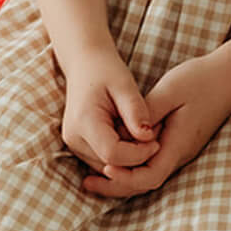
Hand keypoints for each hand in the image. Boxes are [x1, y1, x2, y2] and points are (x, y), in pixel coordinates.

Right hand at [60, 46, 161, 178]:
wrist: (84, 63)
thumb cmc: (106, 69)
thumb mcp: (125, 85)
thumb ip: (136, 111)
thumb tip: (148, 138)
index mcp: (83, 121)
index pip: (112, 154)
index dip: (138, 154)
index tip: (157, 141)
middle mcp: (74, 138)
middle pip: (109, 164)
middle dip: (135, 158)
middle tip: (154, 138)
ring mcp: (73, 144)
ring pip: (107, 167)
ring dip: (128, 159)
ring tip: (143, 135)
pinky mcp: (78, 146)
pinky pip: (103, 161)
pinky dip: (120, 156)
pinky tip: (132, 138)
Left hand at [79, 49, 230, 199]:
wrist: (230, 75)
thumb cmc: (201, 80)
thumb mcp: (170, 90)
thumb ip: (146, 112)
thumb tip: (123, 131)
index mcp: (178, 144)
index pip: (149, 176)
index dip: (125, 178)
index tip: (104, 168)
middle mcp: (179, 153)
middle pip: (145, 182)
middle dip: (116, 185)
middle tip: (87, 183)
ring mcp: (180, 149)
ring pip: (147, 174)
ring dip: (122, 176)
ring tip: (93, 174)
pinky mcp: (178, 142)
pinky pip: (152, 162)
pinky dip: (132, 164)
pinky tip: (115, 156)